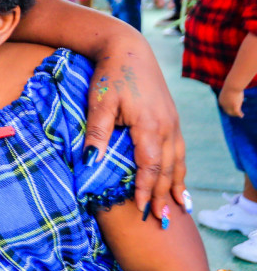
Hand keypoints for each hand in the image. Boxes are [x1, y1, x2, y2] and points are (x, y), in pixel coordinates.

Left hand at [86, 31, 186, 218]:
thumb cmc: (110, 75)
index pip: (150, 166)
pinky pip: (179, 150)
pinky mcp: (172, 118)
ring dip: (176, 185)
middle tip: (160, 220)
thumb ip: (97, 131)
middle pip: (168, 168)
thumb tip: (90, 161)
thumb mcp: (99, 102)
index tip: (141, 209)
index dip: (146, 189)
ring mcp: (173, 122)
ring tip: (177, 208)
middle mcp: (167, 126)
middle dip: (164, 195)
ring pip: (178, 161)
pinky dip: (180, 169)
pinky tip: (179, 181)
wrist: (128, 49)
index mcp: (149, 125)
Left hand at [219, 86, 244, 117]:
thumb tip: (234, 92)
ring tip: (240, 115)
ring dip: (235, 114)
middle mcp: (223, 105)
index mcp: (220, 100)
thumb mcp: (229, 89)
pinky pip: (237, 113)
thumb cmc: (231, 86)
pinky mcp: (234, 107)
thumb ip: (230, 92)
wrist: (232, 86)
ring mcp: (229, 106)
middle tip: (235, 114)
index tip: (230, 110)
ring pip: (232, 113)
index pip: (223, 106)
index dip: (226, 108)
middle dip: (231, 113)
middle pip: (227, 111)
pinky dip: (239, 114)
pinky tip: (242, 115)